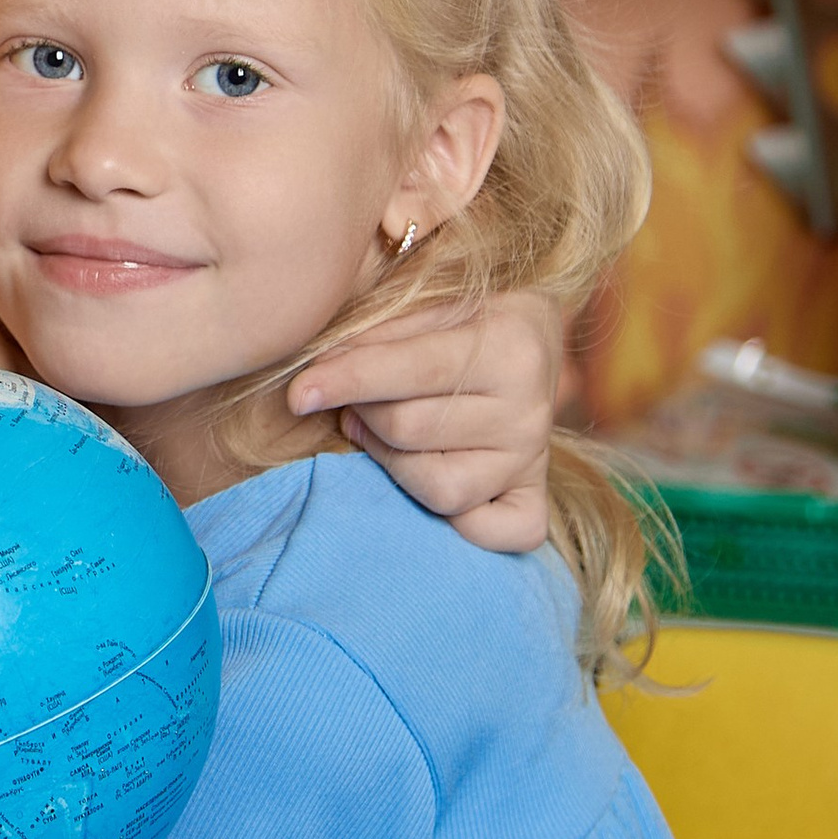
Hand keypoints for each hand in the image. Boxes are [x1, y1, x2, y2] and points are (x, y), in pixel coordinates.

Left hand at [289, 288, 560, 551]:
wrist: (538, 341)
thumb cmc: (466, 319)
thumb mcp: (428, 306)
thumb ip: (376, 339)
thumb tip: (316, 379)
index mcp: (509, 348)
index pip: (412, 371)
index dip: (347, 382)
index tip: (298, 394)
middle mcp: (529, 411)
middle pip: (412, 432)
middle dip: (364, 414)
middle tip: (353, 401)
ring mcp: (533, 462)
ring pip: (441, 489)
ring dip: (391, 463)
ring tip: (379, 432)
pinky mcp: (536, 500)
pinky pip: (489, 532)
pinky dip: (456, 522)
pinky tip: (431, 477)